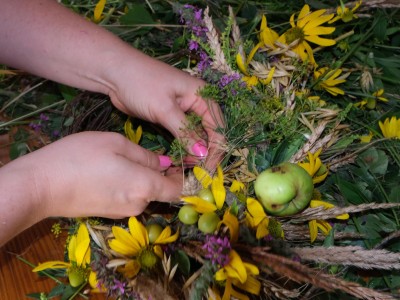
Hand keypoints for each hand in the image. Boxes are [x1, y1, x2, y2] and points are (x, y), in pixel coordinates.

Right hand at [22, 131, 182, 218]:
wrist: (41, 185)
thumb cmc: (80, 157)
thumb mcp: (116, 144)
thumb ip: (146, 155)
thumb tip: (165, 162)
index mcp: (145, 186)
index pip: (180, 190)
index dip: (189, 179)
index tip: (191, 164)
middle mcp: (139, 204)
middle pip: (162, 190)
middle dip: (164, 173)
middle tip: (158, 151)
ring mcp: (123, 212)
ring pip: (145, 192)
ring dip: (146, 178)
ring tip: (131, 157)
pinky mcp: (110, 213)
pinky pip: (131, 197)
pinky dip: (132, 185)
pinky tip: (116, 170)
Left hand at [105, 49, 225, 169]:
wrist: (114, 74)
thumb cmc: (141, 83)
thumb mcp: (164, 109)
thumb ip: (185, 132)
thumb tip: (202, 154)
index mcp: (202, 95)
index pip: (217, 127)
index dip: (215, 149)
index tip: (208, 169)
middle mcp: (197, 103)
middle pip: (209, 132)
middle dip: (205, 152)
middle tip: (197, 172)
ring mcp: (184, 110)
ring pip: (196, 136)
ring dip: (194, 152)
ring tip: (187, 167)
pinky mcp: (171, 117)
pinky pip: (183, 135)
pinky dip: (183, 147)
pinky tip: (179, 159)